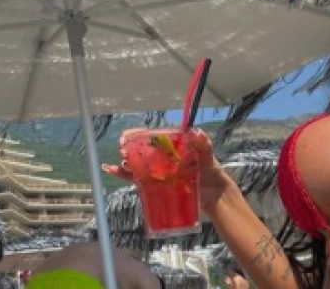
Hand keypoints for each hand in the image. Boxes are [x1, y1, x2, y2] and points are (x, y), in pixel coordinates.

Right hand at [101, 128, 233, 209]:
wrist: (215, 196)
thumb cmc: (213, 174)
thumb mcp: (209, 159)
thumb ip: (204, 147)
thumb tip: (198, 133)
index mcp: (174, 147)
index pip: (153, 137)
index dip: (138, 136)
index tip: (128, 137)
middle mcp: (165, 157)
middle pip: (142, 151)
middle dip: (129, 150)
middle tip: (122, 152)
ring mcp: (160, 171)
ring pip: (138, 165)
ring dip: (125, 164)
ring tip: (117, 165)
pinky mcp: (158, 185)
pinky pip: (140, 179)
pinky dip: (126, 176)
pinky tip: (113, 171)